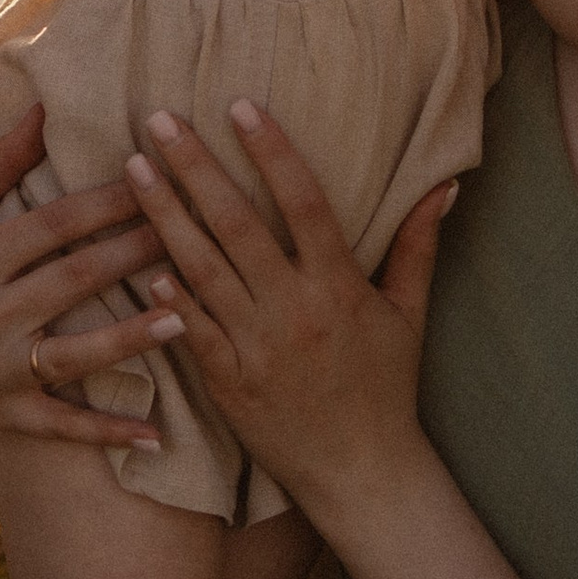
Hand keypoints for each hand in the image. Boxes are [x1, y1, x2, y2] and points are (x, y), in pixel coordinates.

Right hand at [0, 105, 164, 445]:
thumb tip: (45, 106)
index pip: (55, 223)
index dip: (111, 200)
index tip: (164, 177)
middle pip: (74, 279)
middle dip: (137, 254)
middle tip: (198, 232)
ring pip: (73, 355)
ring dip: (131, 338)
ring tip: (185, 317)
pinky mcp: (3, 413)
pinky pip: (61, 426)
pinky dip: (107, 433)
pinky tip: (156, 436)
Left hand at [121, 103, 450, 516]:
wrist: (362, 472)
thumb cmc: (387, 387)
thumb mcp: (409, 314)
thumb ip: (418, 245)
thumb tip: (445, 185)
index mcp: (340, 287)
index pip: (304, 203)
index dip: (272, 151)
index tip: (241, 106)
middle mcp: (295, 311)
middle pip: (238, 226)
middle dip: (196, 168)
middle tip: (159, 120)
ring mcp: (257, 348)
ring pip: (202, 270)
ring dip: (164, 216)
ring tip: (132, 168)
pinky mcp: (228, 383)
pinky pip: (191, 331)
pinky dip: (167, 296)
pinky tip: (139, 260)